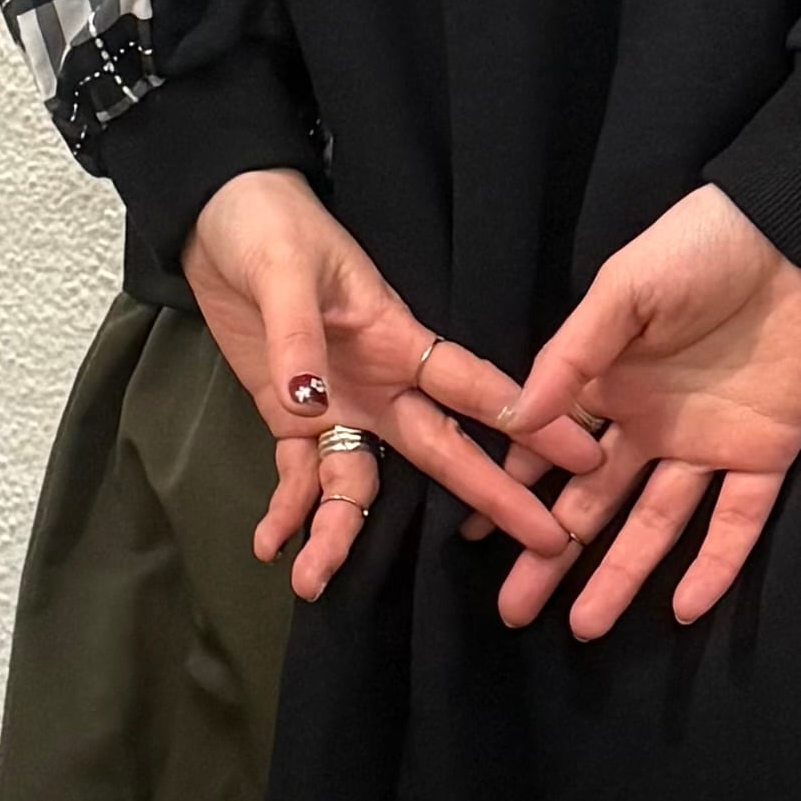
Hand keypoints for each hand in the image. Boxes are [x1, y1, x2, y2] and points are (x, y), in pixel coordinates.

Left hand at [181, 169, 594, 598]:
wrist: (216, 218)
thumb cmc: (270, 228)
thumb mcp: (286, 271)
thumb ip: (298, 336)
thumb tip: (308, 402)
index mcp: (399, 339)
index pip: (475, 386)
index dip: (530, 421)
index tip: (584, 455)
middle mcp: (382, 384)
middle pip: (441, 451)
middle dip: (489, 498)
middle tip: (543, 548)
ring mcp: (339, 406)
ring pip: (357, 483)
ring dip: (340, 533)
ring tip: (313, 581)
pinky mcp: (289, 417)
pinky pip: (296, 475)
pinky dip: (285, 510)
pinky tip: (269, 545)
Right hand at [494, 184, 800, 638]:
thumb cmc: (703, 248)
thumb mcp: (625, 290)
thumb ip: (573, 356)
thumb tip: (515, 418)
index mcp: (609, 383)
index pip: (550, 451)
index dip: (514, 492)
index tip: (476, 537)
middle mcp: (649, 424)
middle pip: (594, 503)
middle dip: (551, 555)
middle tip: (514, 611)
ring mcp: (707, 444)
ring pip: (657, 525)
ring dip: (620, 574)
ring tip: (583, 627)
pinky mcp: (766, 455)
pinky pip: (738, 521)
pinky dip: (714, 565)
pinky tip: (683, 609)